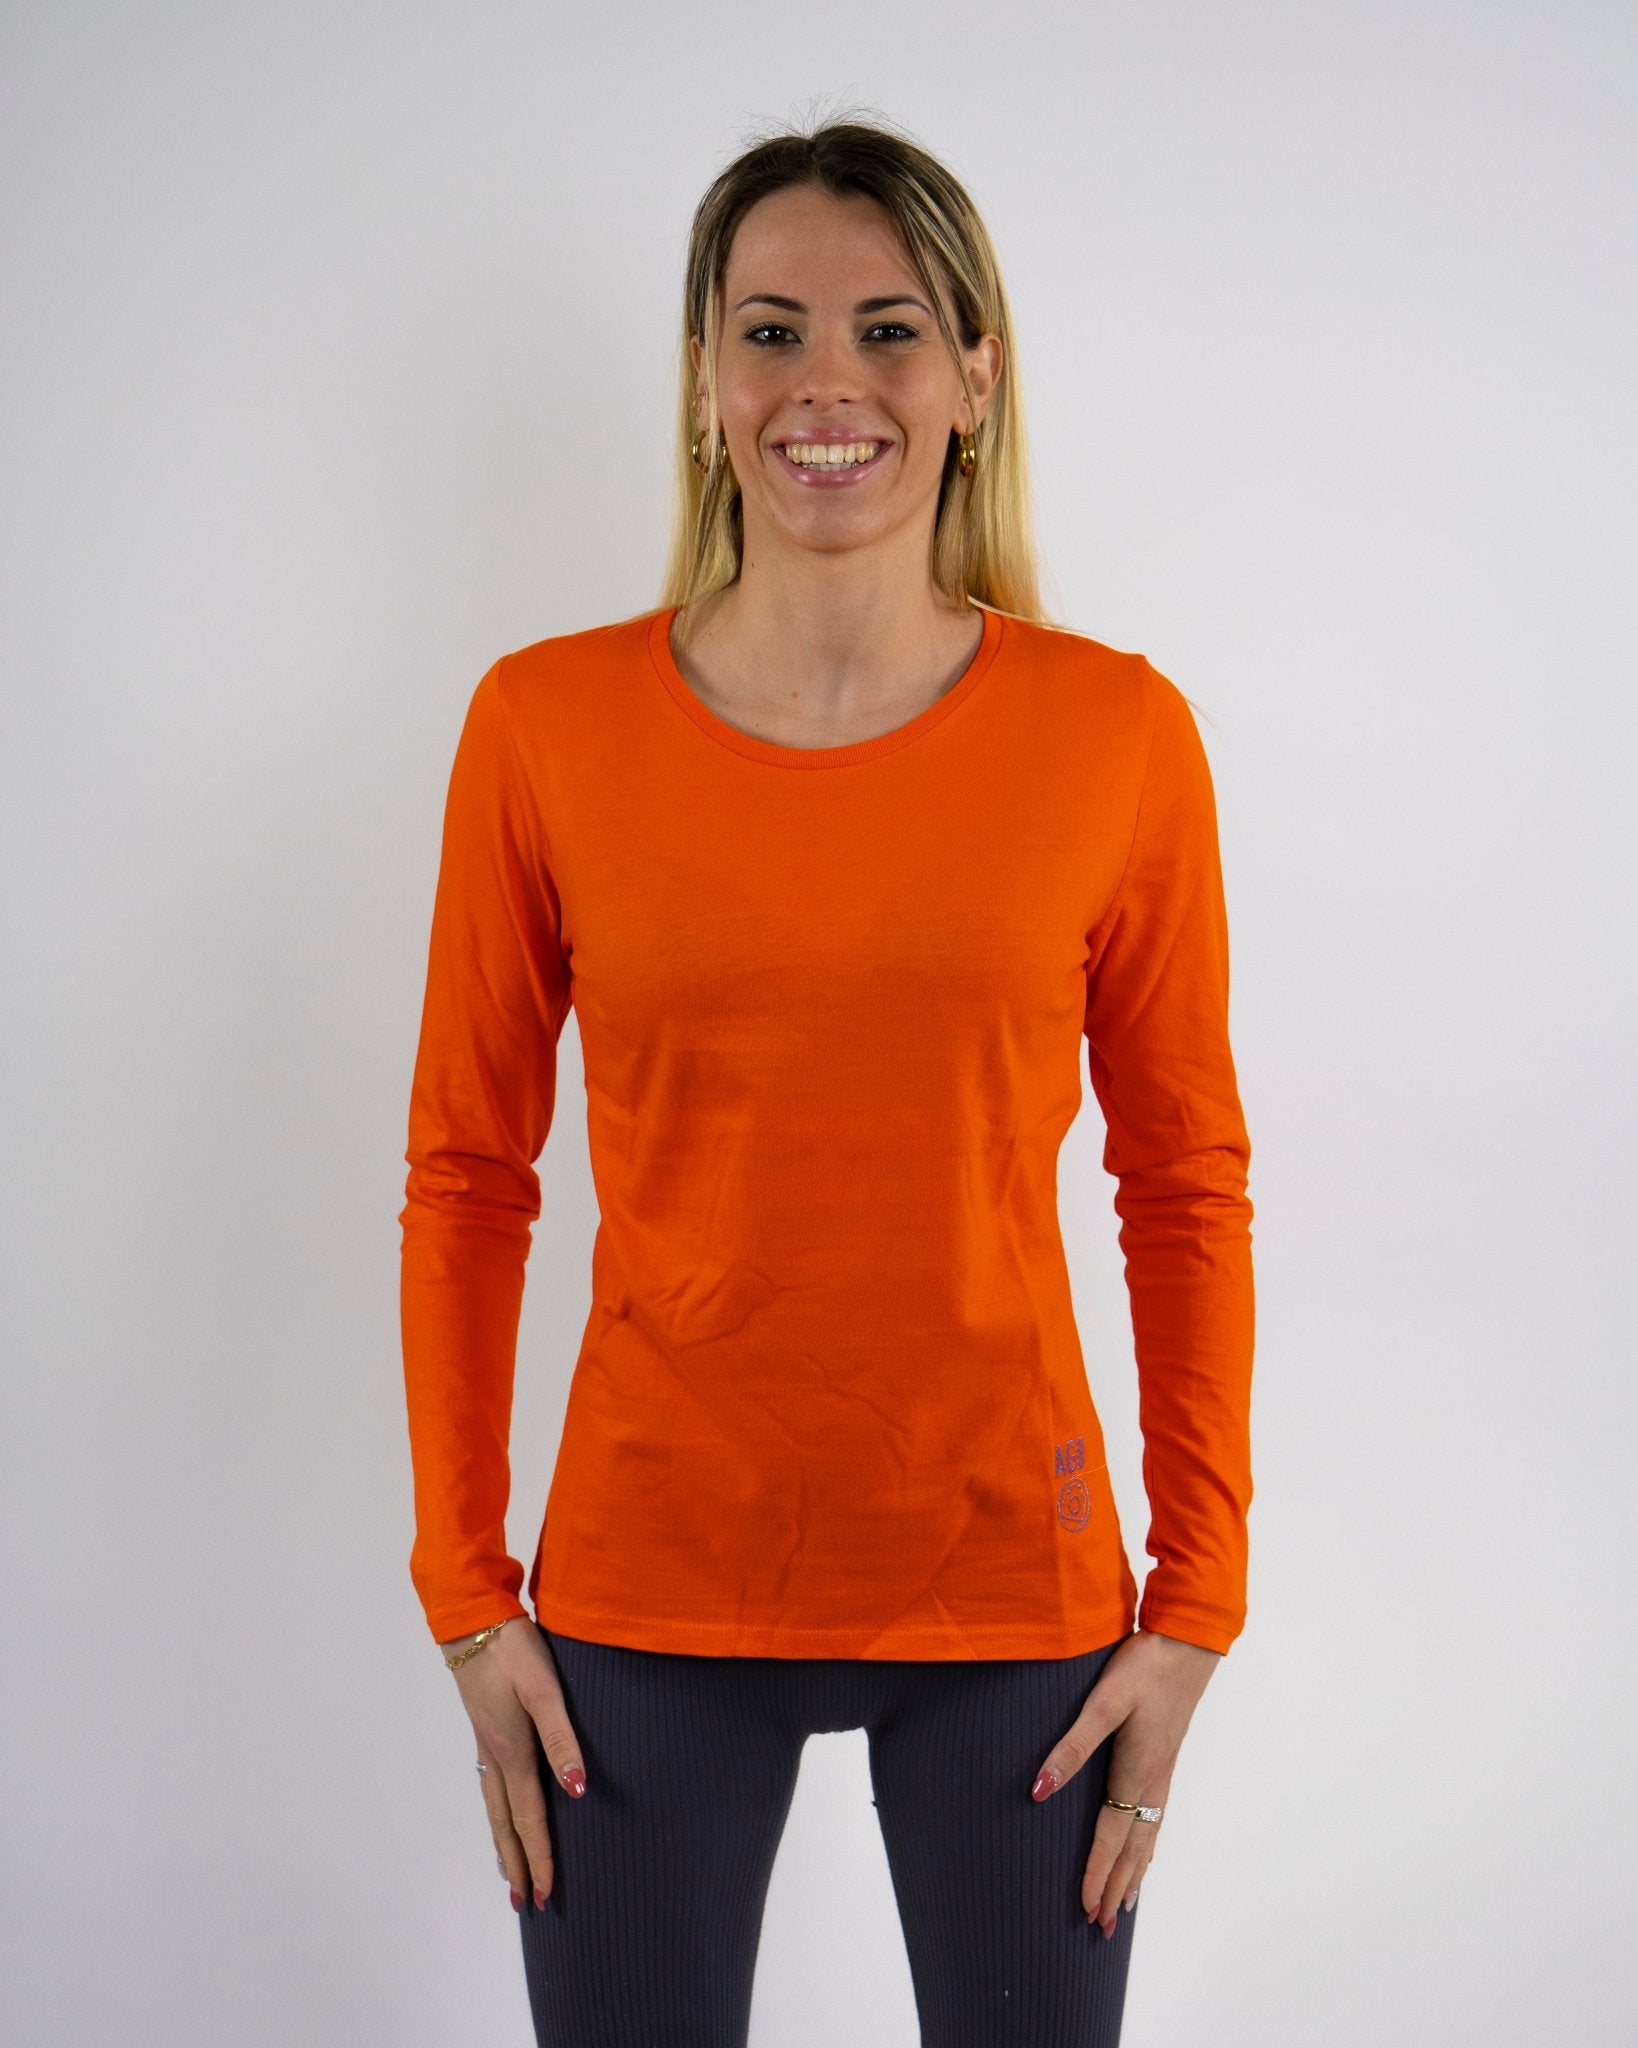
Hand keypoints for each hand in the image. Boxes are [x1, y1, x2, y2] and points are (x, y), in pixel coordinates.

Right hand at [439, 1619, 588, 1911]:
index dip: (539, 1858)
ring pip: (494, 1807)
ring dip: (503, 1843)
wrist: (473, 1623)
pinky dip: (497, 1814)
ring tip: (507, 1871)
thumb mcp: (544, 1691)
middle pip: (505, 1824)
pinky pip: (491, 1787)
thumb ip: (562, 1739)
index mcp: (513, 1753)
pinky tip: (501, 1812)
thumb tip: (577, 1791)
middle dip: (516, 1863)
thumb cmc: (514, 1653)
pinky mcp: (485, 1729)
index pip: (529, 1819)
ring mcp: (486, 1744)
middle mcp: (496, 1757)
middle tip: (523, 1903)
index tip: (543, 1894)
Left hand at [1030, 1627, 1220, 1936]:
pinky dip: (1147, 1845)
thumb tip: (1039, 1791)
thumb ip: (1071, 1746)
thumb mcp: (1103, 1703)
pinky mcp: (1166, 1758)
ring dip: (1135, 1872)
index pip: (1110, 1838)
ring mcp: (1164, 1772)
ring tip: (1126, 1904)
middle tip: (1104, 1928)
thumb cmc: (1144, 1668)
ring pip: (1148, 1837)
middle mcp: (1153, 1782)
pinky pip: (1156, 1818)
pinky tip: (1144, 1844)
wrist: (1189, 1642)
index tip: (1087, 1911)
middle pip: (1134, 1849)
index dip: (1096, 1875)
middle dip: (1117, 1888)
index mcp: (1135, 1773)